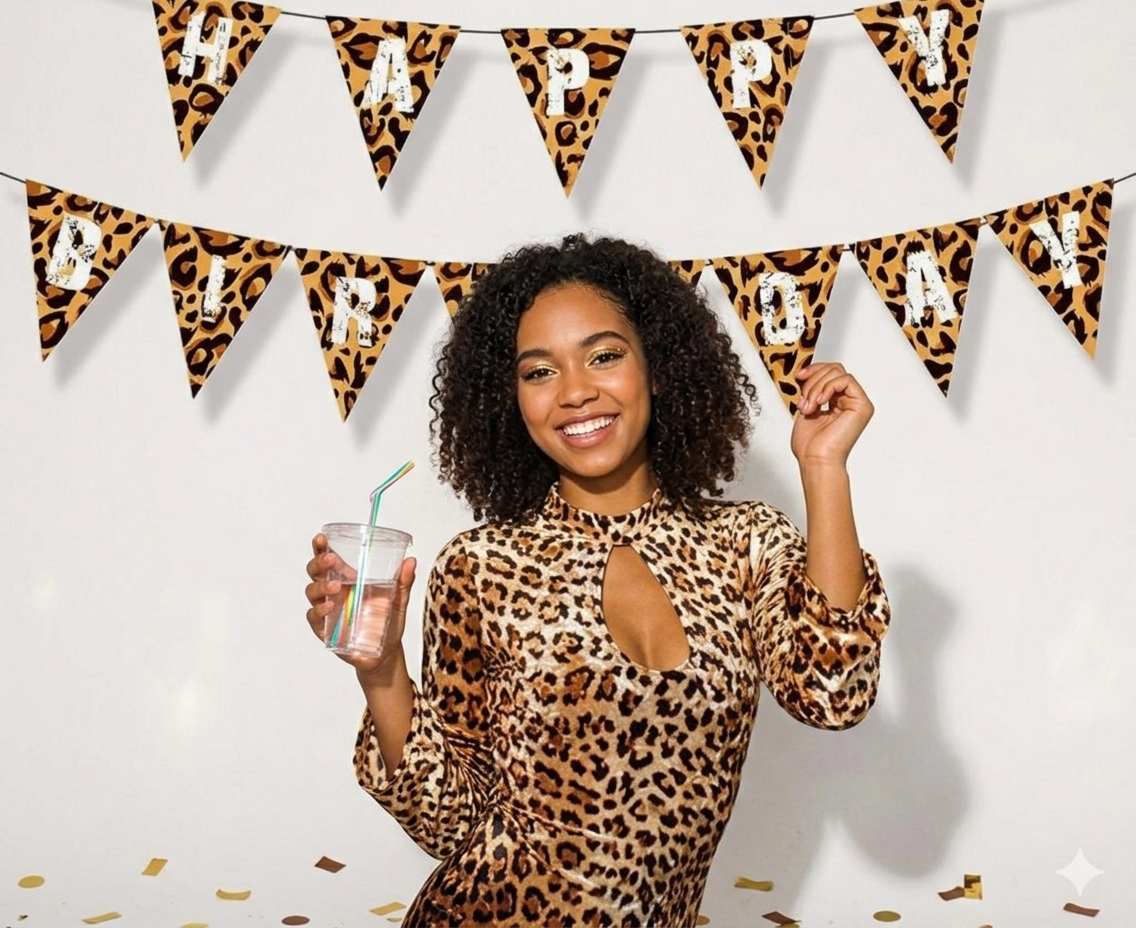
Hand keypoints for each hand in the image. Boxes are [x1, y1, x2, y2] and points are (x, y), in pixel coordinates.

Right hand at [305, 533, 416, 674]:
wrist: (387, 653)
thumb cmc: (388, 622)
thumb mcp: (399, 600)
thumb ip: (403, 582)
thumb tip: (411, 561)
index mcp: (348, 579)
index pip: (329, 558)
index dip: (322, 547)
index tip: (322, 537)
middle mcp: (334, 592)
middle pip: (316, 571)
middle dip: (319, 562)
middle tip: (331, 560)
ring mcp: (328, 610)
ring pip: (312, 592)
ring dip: (320, 586)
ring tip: (336, 587)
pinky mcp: (325, 629)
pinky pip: (314, 617)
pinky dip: (318, 611)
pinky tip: (328, 607)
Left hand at [790, 362, 873, 468]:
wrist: (815, 460)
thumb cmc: (810, 444)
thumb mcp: (807, 408)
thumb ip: (811, 390)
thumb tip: (807, 373)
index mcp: (838, 402)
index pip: (830, 373)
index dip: (813, 370)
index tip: (798, 377)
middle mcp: (850, 401)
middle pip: (834, 369)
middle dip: (813, 380)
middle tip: (803, 400)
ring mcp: (858, 403)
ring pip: (837, 373)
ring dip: (816, 387)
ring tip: (809, 406)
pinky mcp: (862, 406)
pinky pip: (846, 380)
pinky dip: (828, 387)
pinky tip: (820, 402)